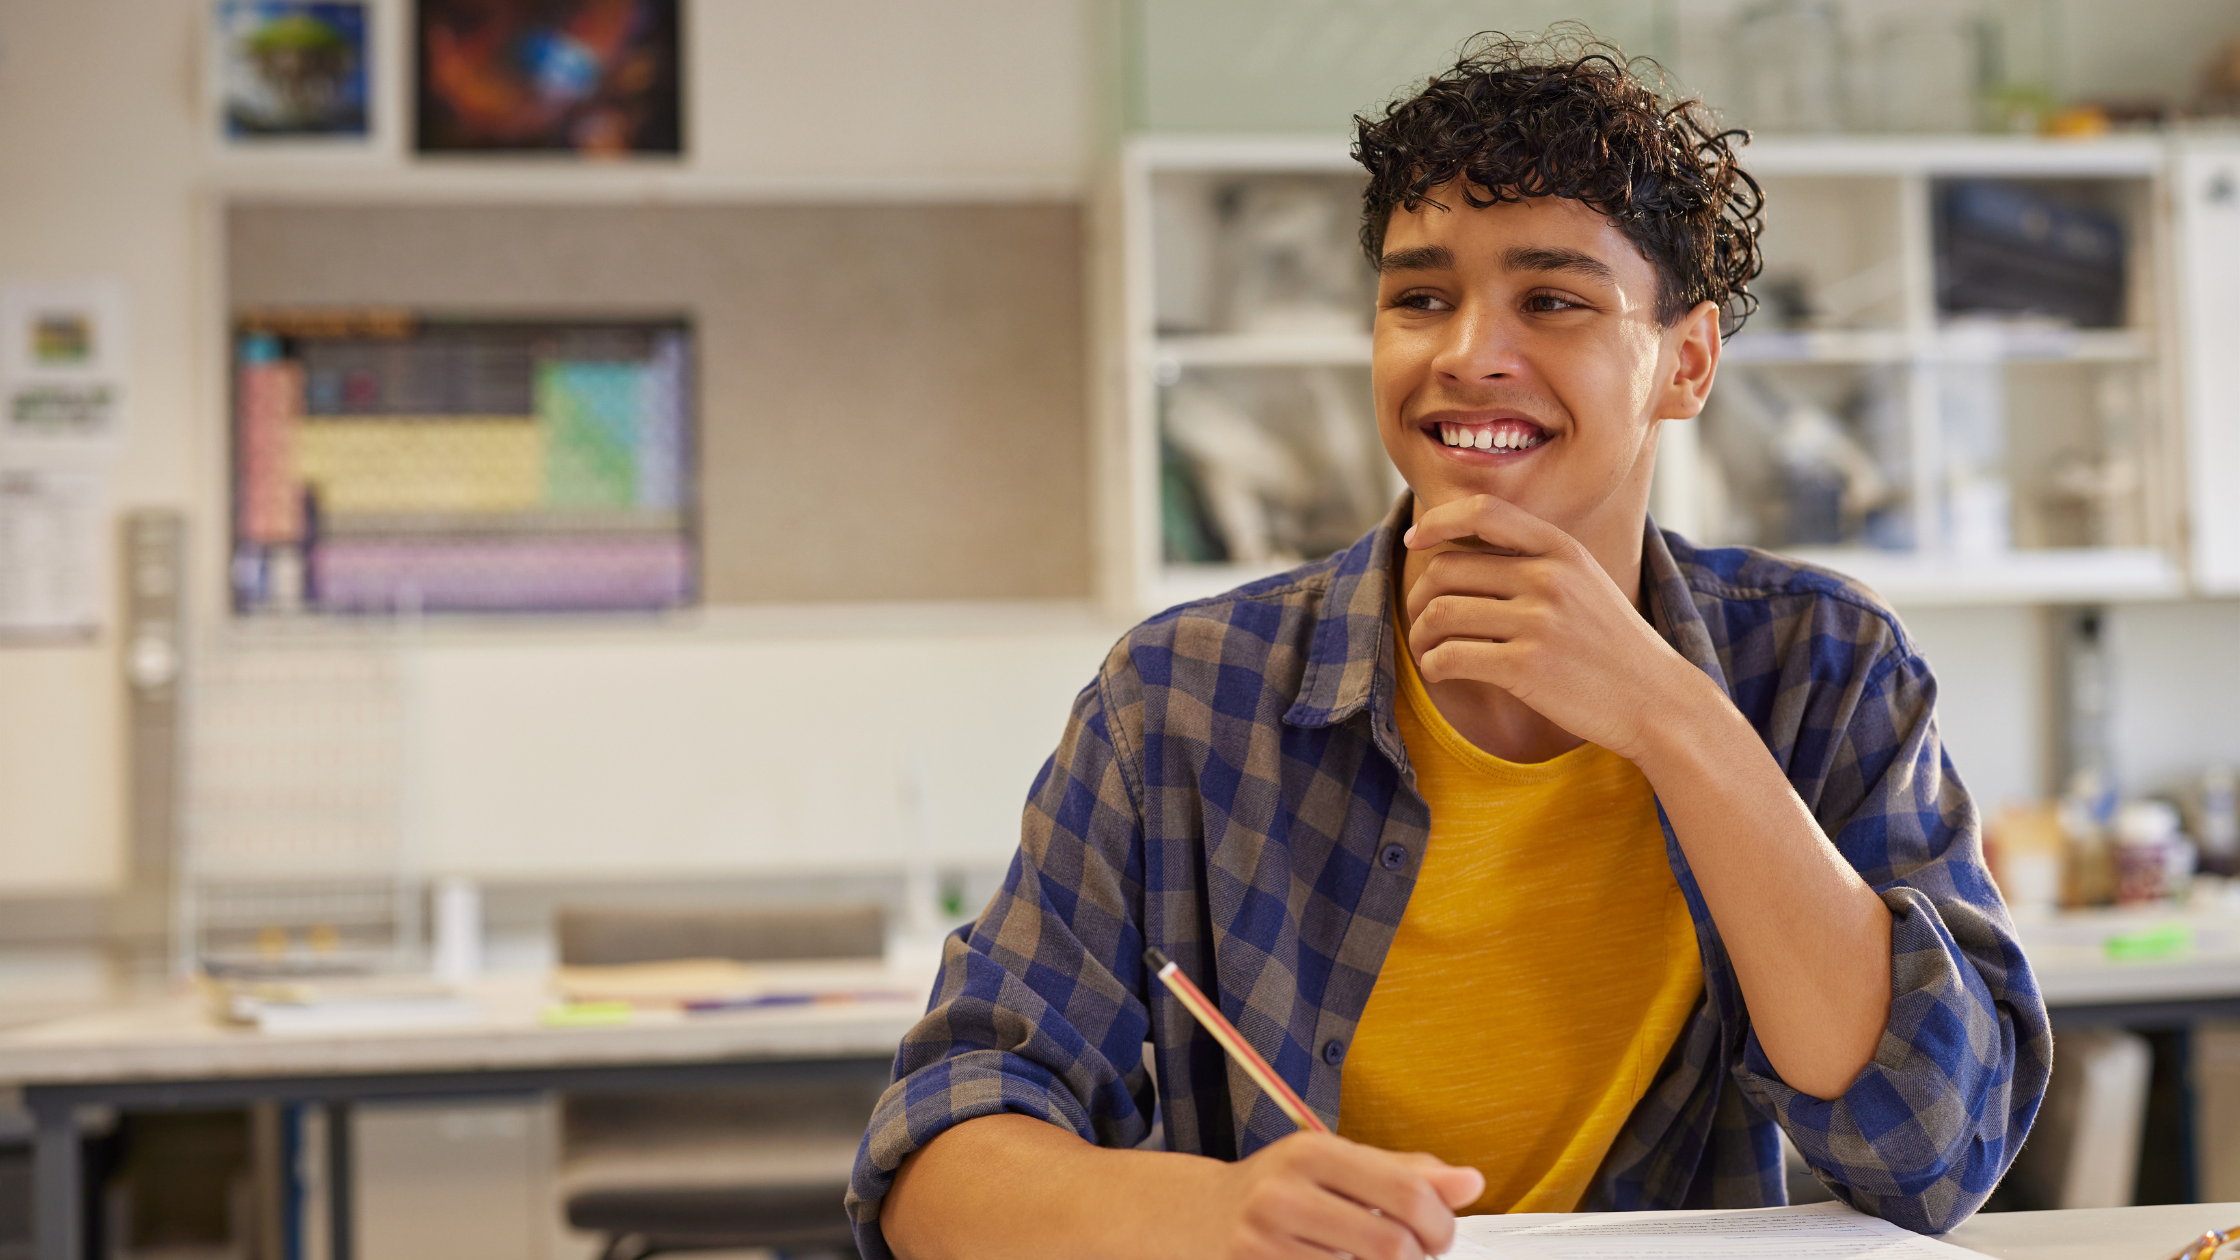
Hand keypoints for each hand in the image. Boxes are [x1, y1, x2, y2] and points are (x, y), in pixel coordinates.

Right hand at [1206, 1132, 1484, 1259]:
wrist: (1193, 1215)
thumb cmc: (1277, 1188)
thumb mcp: (1335, 1164)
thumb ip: (1405, 1172)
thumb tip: (1471, 1182)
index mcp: (1313, 1151)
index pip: (1407, 1193)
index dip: (1440, 1224)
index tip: (1439, 1235)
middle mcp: (1284, 1193)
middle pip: (1391, 1246)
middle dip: (1417, 1259)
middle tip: (1415, 1255)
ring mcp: (1265, 1242)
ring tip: (1365, 1257)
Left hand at [1401, 494, 1704, 765]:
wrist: (1656, 699)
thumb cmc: (1610, 644)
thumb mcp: (1584, 582)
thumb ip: (1535, 559)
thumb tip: (1461, 547)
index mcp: (1561, 549)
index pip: (1484, 511)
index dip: (1439, 520)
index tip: (1415, 539)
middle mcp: (1549, 577)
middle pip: (1446, 569)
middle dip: (1420, 597)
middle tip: (1422, 621)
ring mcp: (1539, 622)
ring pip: (1439, 614)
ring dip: (1420, 636)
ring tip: (1429, 651)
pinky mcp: (1527, 667)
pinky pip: (1450, 657)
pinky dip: (1433, 666)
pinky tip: (1441, 672)